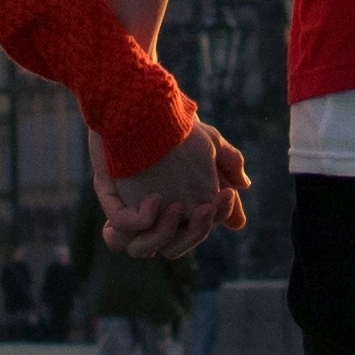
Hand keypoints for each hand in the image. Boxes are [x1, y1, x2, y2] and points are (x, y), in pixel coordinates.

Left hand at [97, 116, 248, 262]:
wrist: (143, 105)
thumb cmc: (176, 126)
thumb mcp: (210, 143)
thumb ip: (228, 164)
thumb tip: (242, 186)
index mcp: (178, 210)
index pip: (195, 234)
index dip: (211, 222)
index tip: (224, 195)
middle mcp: (153, 216)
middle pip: (172, 248)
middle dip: (193, 233)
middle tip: (202, 207)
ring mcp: (130, 209)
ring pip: (140, 249)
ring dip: (163, 235)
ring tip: (174, 207)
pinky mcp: (112, 199)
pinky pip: (119, 229)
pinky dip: (140, 222)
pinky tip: (155, 198)